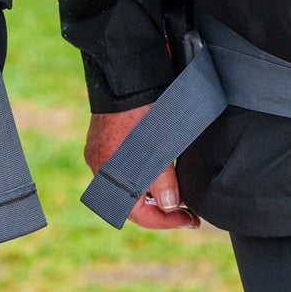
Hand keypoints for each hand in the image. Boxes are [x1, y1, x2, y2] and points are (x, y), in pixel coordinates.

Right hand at [84, 106, 197, 229]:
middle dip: (158, 210)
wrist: (128, 70)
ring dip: (152, 194)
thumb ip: (162, 180)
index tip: (190, 219)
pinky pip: (125, 168)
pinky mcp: (107, 139)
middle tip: (185, 212)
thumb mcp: (158, 148)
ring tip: (177, 197)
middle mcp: (100, 165)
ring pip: (128, 185)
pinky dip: (144, 176)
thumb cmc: (143, 107)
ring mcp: (102, 151)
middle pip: (130, 202)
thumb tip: (169, 205)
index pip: (136, 213)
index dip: (165, 221)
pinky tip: (161, 174)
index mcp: (108, 172)